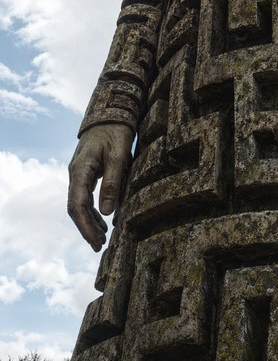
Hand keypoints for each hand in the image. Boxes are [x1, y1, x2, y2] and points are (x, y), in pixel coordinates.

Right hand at [67, 123, 132, 250]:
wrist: (111, 113)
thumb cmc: (116, 132)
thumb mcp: (119, 156)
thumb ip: (113, 183)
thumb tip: (106, 212)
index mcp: (80, 170)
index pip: (77, 205)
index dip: (85, 226)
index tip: (95, 242)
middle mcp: (76, 173)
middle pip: (76, 208)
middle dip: (86, 228)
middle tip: (99, 247)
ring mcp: (80, 173)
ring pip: (80, 203)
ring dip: (90, 222)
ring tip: (102, 239)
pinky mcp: (87, 173)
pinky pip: (86, 196)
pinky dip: (93, 211)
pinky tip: (103, 222)